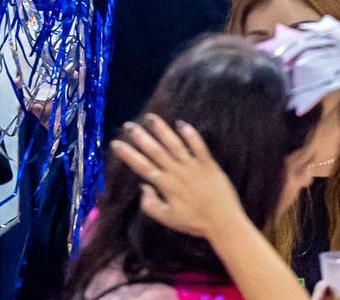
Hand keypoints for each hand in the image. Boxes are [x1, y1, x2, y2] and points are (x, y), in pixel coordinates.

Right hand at [111, 115, 246, 240]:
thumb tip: (143, 186)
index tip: (116, 144)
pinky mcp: (208, 163)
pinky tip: (181, 123)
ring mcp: (193, 166)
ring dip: (162, 130)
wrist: (223, 222)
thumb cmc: (195, 222)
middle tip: (128, 125)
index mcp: (166, 185)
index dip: (128, 155)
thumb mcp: (168, 219)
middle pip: (156, 151)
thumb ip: (150, 204)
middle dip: (140, 137)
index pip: (142, 166)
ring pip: (174, 144)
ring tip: (150, 117)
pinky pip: (199, 146)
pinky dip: (190, 134)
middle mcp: (177, 172)